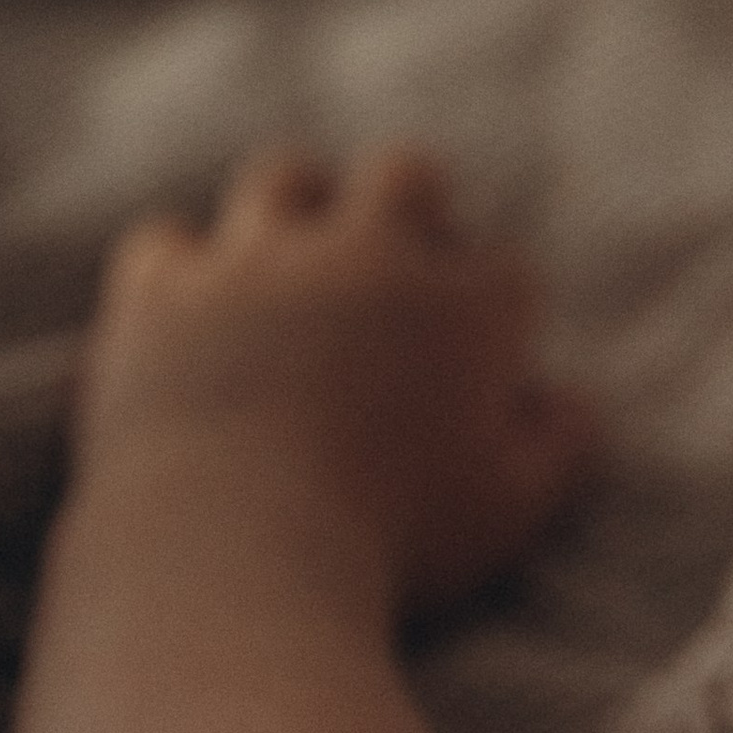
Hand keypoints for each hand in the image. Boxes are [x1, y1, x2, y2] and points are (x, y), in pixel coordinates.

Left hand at [75, 145, 597, 620]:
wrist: (232, 556)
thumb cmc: (390, 546)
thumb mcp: (511, 511)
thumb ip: (562, 444)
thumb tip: (571, 396)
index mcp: (463, 306)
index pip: (503, 271)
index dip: (496, 314)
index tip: (478, 358)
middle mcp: (364, 256)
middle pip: (406, 176)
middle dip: (415, 209)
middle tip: (401, 272)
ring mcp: (254, 262)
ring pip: (286, 178)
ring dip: (301, 208)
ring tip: (300, 261)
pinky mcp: (161, 292)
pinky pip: (168, 241)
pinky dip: (183, 270)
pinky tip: (192, 309)